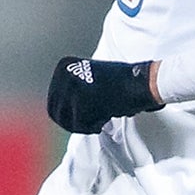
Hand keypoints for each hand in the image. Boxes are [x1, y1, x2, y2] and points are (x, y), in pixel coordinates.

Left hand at [47, 56, 162, 133]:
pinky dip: (93, 127)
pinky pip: (80, 126)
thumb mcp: (89, 78)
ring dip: (84, 125)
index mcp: (63, 66)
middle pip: (57, 113)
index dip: (68, 114)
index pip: (53, 101)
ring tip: (100, 118)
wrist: (140, 82)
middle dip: (75, 121)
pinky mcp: (82, 102)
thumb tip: (59, 112)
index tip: (86, 113)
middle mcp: (64, 75)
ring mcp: (72, 88)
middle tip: (93, 120)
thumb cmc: (119, 82)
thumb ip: (73, 91)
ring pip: (67, 121)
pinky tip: (105, 119)